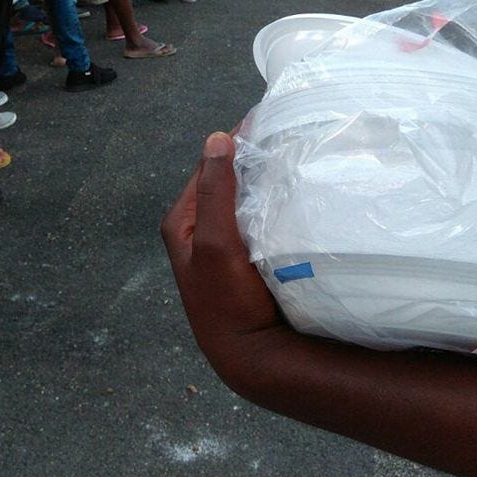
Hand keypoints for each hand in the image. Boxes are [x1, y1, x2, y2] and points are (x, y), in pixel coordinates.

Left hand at [160, 133, 284, 383]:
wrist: (251, 356)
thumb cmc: (226, 300)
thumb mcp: (215, 242)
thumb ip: (214, 191)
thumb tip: (218, 137)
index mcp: (181, 223)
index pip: (208, 166)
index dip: (234, 142)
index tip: (265, 120)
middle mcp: (199, 232)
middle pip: (227, 182)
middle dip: (251, 159)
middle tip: (287, 135)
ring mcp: (224, 247)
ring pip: (244, 201)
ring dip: (265, 183)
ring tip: (295, 158)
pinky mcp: (246, 261)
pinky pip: (258, 221)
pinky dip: (272, 205)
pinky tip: (295, 197)